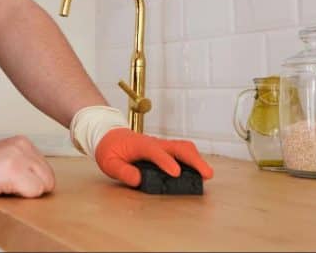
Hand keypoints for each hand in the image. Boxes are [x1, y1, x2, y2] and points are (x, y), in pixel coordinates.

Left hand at [94, 127, 213, 187]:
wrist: (110, 136)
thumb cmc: (110, 149)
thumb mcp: (109, 163)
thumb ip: (122, 171)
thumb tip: (137, 180)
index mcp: (139, 145)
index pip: (154, 151)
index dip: (165, 161)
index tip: (176, 173)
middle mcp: (153, 143)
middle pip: (177, 146)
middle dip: (193, 159)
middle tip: (206, 174)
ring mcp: (161, 145)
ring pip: (183, 147)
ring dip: (196, 159)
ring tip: (207, 174)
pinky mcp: (165, 150)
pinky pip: (181, 151)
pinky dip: (193, 159)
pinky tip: (199, 171)